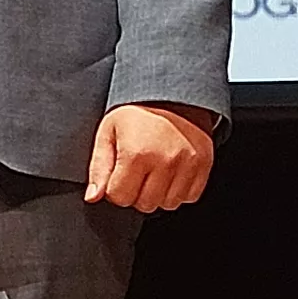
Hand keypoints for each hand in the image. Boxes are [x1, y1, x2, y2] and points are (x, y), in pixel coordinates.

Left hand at [85, 101, 215, 213]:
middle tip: (137, 171)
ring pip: (168, 204)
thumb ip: (99, 167)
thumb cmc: (137, 112)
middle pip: (144, 204)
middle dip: (136, 193)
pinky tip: (171, 173)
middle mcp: (165, 161)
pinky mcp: (204, 165)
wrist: (172, 94)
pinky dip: (178, 191)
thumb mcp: (108, 132)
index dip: (115, 188)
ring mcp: (188, 164)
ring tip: (154, 171)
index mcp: (137, 153)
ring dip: (158, 194)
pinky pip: (190, 197)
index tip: (119, 173)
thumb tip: (93, 196)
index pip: (120, 197)